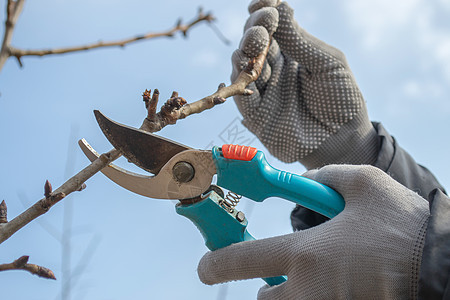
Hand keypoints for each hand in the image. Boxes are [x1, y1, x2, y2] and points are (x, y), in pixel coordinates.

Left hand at [197, 165, 428, 298]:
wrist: (445, 266)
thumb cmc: (403, 225)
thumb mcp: (364, 185)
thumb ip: (324, 177)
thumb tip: (303, 179)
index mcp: (307, 253)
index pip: (244, 260)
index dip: (216, 264)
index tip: (205, 268)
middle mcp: (310, 289)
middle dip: (269, 287)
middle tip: (288, 273)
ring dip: (295, 297)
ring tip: (322, 278)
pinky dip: (321, 298)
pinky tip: (345, 283)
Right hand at [233, 1, 377, 168]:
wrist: (343, 139)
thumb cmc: (341, 98)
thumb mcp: (327, 63)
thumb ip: (301, 40)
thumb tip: (279, 6)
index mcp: (291, 52)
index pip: (272, 27)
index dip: (265, 11)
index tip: (266, 2)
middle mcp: (273, 68)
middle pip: (254, 42)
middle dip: (256, 28)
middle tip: (265, 20)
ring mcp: (263, 90)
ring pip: (242, 65)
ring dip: (247, 49)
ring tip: (258, 38)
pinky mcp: (255, 114)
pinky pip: (240, 95)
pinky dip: (240, 79)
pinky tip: (246, 64)